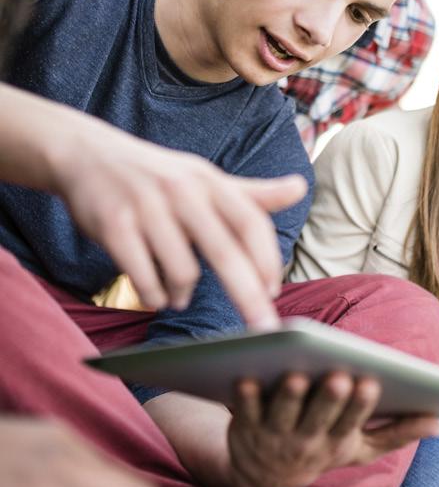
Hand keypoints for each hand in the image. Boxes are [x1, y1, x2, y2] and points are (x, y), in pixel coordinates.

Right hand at [50, 101, 305, 320]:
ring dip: (184, 295)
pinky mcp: (114, 226)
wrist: (88, 155)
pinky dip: (154, 295)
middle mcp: (182, 191)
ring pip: (182, 271)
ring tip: (178, 295)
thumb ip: (252, 193)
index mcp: (209, 181)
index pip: (251, 222)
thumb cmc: (159, 175)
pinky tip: (156, 294)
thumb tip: (301, 188)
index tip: (273, 293)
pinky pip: (144, 277)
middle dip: (248, 296)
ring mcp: (147, 207)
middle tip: (264, 331)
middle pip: (225, 252)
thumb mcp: (205, 178)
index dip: (266, 260)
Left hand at [226, 371, 438, 486]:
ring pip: (281, 415)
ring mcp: (274, 436)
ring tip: (294, 374)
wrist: (265, 477)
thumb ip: (397, 433)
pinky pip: (244, 410)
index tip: (370, 382)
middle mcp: (306, 442)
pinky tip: (246, 375)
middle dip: (328, 399)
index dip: (359, 405)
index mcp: (338, 441)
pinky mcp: (245, 427)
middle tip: (337, 374)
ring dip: (288, 397)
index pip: (351, 422)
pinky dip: (244, 396)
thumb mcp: (360, 447)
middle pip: (318, 418)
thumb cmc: (321, 447)